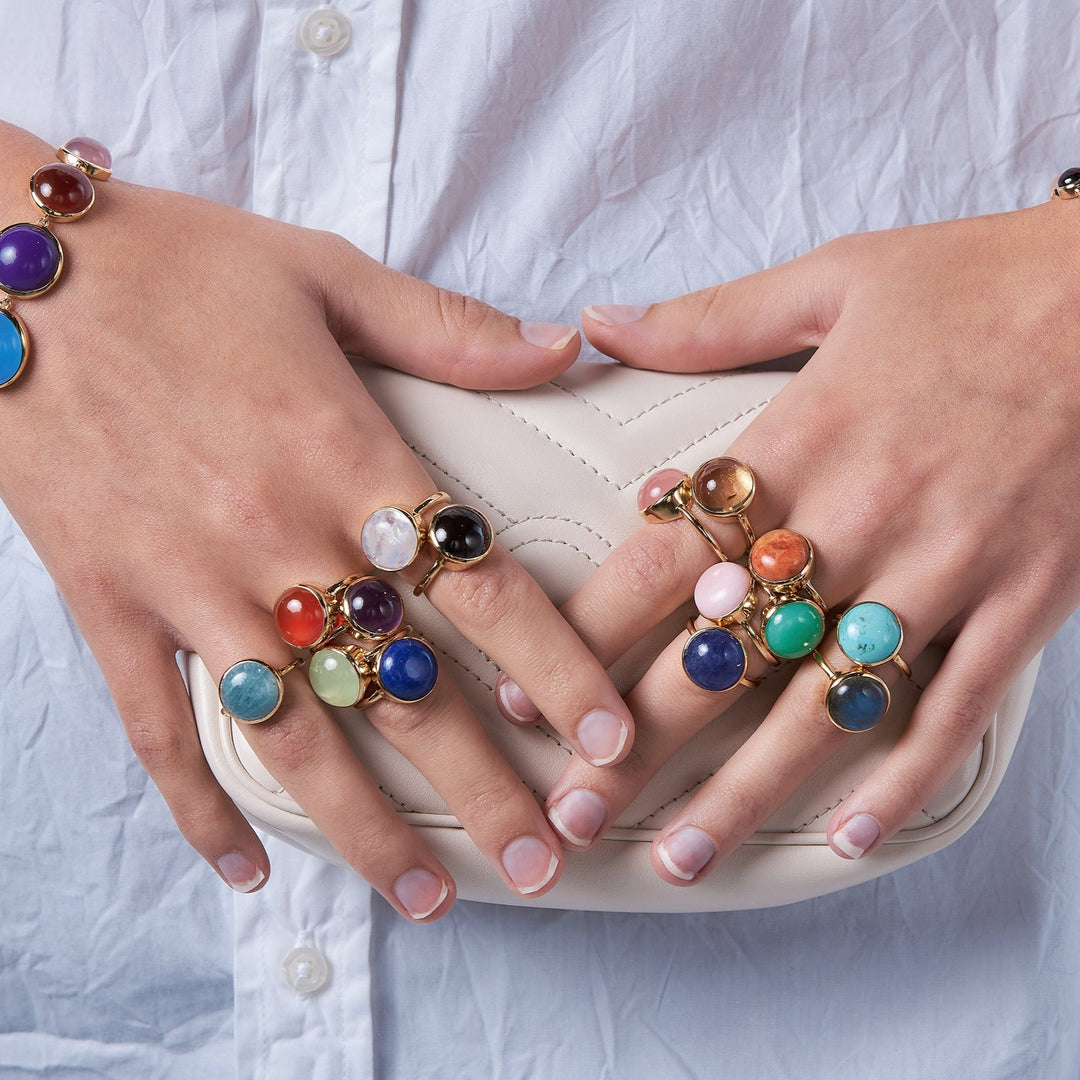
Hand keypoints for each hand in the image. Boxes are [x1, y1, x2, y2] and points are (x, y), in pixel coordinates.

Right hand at [0, 122, 635, 917]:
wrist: (8, 269)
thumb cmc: (178, 265)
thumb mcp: (326, 273)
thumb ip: (450, 327)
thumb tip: (561, 346)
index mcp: (347, 456)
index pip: (480, 590)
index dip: (556, 670)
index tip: (610, 739)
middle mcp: (278, 539)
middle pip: (404, 689)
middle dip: (483, 786)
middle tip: (547, 860)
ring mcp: (188, 584)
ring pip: (293, 733)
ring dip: (365, 827)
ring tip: (426, 901)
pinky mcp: (110, 604)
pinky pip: (156, 728)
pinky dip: (198, 806)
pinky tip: (246, 870)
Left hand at [523, 201, 1079, 879]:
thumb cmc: (977, 282)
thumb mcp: (832, 277)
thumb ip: (708, 321)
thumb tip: (601, 323)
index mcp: (799, 440)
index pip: (664, 559)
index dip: (588, 632)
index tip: (528, 692)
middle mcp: (861, 516)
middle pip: (724, 653)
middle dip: (640, 742)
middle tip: (574, 811)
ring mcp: (946, 568)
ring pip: (824, 704)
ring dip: (745, 790)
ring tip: (682, 854)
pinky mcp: (1024, 598)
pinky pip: (954, 706)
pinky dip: (899, 775)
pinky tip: (844, 834)